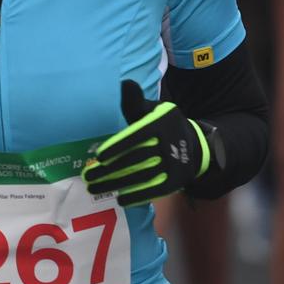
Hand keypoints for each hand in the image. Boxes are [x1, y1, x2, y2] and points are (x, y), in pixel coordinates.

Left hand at [83, 80, 210, 207]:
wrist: (195, 144)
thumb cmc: (164, 124)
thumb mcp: (153, 109)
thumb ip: (136, 101)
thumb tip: (124, 84)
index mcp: (162, 123)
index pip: (138, 136)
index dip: (119, 146)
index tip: (99, 156)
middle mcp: (170, 143)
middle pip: (136, 158)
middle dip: (110, 169)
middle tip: (88, 176)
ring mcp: (175, 164)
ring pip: (142, 176)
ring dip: (117, 183)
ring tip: (95, 188)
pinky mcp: (176, 181)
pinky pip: (155, 189)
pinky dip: (137, 196)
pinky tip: (120, 199)